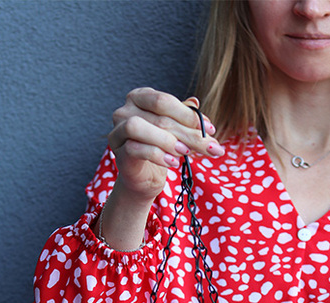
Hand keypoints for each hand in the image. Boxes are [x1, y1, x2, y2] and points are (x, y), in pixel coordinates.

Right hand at [108, 87, 224, 203]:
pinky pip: (134, 149)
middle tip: (209, 147)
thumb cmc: (161, 149)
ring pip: (138, 127)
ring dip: (166, 140)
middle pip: (158, 117)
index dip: (189, 116)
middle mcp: (125, 110)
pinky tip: (173, 163)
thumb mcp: (178, 132)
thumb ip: (186, 120)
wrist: (145, 177)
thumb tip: (199, 108)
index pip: (165, 101)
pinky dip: (157, 155)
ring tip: (185, 153)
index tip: (211, 130)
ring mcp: (118, 130)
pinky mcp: (118, 151)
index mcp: (140, 97)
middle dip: (188, 133)